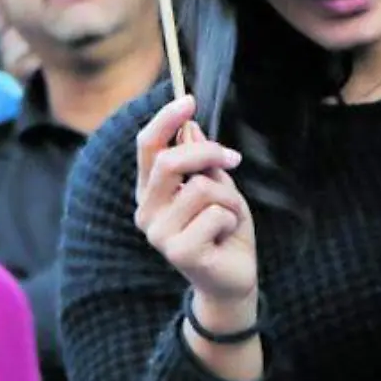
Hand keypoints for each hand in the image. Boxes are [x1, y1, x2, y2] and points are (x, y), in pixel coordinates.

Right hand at [134, 95, 257, 306]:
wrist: (232, 280)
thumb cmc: (224, 230)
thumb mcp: (218, 188)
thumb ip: (202, 162)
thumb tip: (191, 127)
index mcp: (150, 191)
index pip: (147, 147)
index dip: (166, 120)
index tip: (189, 100)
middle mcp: (146, 210)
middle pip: (169, 162)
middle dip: (208, 154)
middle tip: (234, 159)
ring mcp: (158, 233)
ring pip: (200, 189)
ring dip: (228, 198)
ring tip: (228, 217)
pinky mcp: (178, 251)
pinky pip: (215, 214)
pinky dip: (232, 220)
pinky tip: (226, 237)